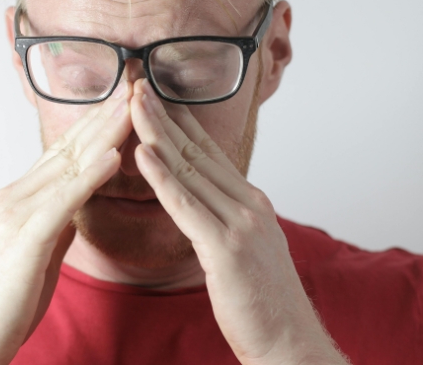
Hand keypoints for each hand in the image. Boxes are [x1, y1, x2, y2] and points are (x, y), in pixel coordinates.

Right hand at [0, 84, 131, 364]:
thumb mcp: (37, 254)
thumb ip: (56, 223)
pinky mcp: (24, 238)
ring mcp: (16, 214)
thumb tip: (78, 204)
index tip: (124, 98)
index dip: (96, 124)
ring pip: (68, 164)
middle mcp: (14, 197)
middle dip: (104, 113)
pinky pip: (63, 200)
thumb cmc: (2, 305)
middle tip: (134, 81)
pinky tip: (114, 156)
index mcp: (19, 201)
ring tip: (133, 103)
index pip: (65, 152)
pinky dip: (90, 176)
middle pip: (68, 147)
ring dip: (104, 132)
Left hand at [130, 80, 347, 364]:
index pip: (210, 153)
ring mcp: (241, 225)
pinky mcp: (226, 250)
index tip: (155, 95)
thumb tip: (204, 203)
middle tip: (137, 83)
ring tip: (133, 103)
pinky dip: (162, 177)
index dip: (180, 122)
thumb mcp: (247, 249)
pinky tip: (142, 153)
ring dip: (157, 133)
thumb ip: (226, 220)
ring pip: (190, 169)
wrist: (289, 343)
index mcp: (252, 203)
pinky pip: (186, 206)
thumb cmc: (264, 303)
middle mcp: (249, 205)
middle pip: (198, 151)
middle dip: (164, 115)